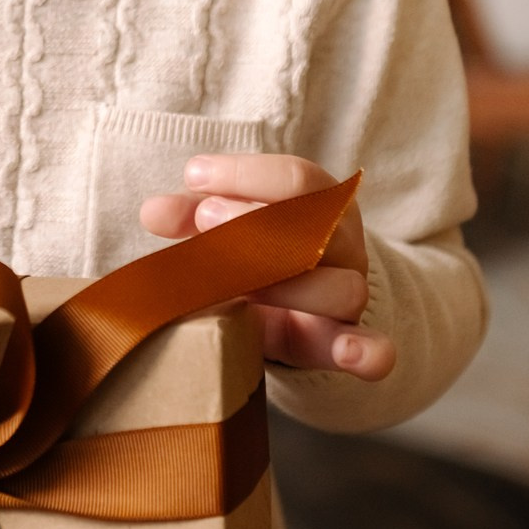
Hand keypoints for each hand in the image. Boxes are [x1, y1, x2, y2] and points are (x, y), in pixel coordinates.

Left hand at [139, 153, 395, 380]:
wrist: (293, 308)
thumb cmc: (255, 253)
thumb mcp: (226, 227)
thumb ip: (192, 217)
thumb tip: (153, 211)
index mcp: (321, 204)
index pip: (299, 178)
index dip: (246, 174)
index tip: (193, 176)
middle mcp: (344, 245)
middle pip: (321, 228)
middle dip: (260, 223)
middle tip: (205, 221)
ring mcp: (347, 296)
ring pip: (341, 287)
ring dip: (288, 285)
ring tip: (238, 286)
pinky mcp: (339, 345)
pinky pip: (374, 350)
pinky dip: (368, 352)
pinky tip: (350, 354)